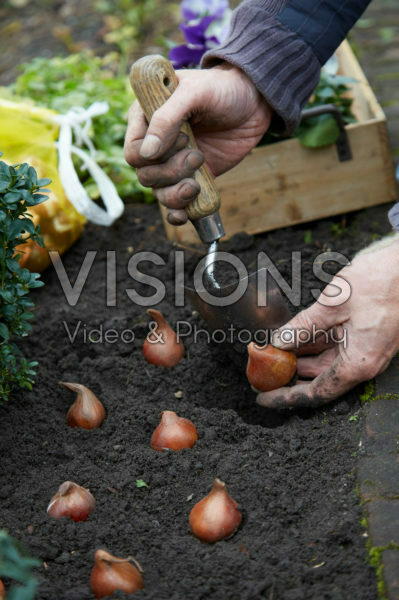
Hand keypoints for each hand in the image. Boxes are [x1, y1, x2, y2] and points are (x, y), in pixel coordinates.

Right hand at [124, 63, 271, 224]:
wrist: (254, 103)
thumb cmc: (222, 88)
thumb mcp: (195, 92)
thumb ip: (167, 117)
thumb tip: (147, 153)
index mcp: (146, 117)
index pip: (133, 150)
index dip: (152, 154)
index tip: (183, 138)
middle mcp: (155, 143)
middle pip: (145, 175)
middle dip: (170, 172)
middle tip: (197, 155)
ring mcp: (172, 162)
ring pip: (158, 191)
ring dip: (175, 194)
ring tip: (195, 184)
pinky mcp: (190, 178)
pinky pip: (175, 202)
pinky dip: (176, 213)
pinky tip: (183, 216)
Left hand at [256, 237, 398, 408]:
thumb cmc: (381, 283)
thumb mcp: (332, 305)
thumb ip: (303, 327)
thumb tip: (279, 342)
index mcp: (358, 364)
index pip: (316, 392)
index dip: (286, 397)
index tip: (263, 397)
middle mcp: (363, 362)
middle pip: (318, 377)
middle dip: (288, 372)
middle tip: (259, 366)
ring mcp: (365, 348)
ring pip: (324, 360)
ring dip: (298, 355)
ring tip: (270, 347)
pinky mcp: (365, 334)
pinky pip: (333, 344)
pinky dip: (311, 341)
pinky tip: (291, 333)